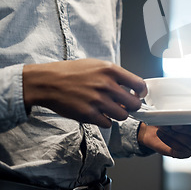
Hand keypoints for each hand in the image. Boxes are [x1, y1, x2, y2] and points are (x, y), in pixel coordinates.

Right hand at [23, 59, 145, 127]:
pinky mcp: (88, 114)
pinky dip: (105, 121)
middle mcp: (107, 85)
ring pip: (123, 116)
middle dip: (132, 106)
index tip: (139, 95)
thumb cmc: (72, 72)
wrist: (48, 82)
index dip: (142, 92)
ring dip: (118, 115)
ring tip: (110, 110)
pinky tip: (98, 114)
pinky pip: (108, 124)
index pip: (139, 84)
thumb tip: (132, 88)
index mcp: (111, 70)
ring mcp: (98, 101)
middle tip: (125, 105)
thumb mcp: (97, 65)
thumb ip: (115, 75)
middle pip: (135, 104)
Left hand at [138, 103, 190, 157]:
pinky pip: (181, 150)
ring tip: (164, 127)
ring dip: (176, 134)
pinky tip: (161, 133)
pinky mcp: (184, 153)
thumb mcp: (176, 106)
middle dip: (190, 129)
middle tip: (176, 124)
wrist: (152, 126)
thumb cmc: (167, 114)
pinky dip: (170, 141)